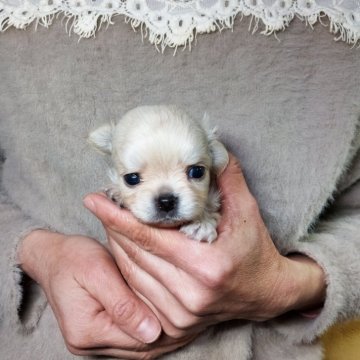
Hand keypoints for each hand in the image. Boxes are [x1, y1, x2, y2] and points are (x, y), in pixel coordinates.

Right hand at [18, 230, 195, 358]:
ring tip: (189, 314)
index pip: (137, 338)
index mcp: (87, 331)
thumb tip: (152, 332)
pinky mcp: (101, 334)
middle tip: (196, 312)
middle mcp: (90, 344)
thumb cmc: (74, 259)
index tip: (190, 306)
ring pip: (141, 346)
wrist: (53, 258)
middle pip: (142, 347)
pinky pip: (134, 339)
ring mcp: (96, 342)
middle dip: (171, 331)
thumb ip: (122, 304)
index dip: (167, 324)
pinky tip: (169, 315)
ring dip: (165, 332)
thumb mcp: (97, 273)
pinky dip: (152, 329)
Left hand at [84, 154, 325, 338]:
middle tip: (100, 206)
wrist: (266, 293)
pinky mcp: (177, 324)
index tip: (93, 200)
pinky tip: (123, 250)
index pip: (149, 237)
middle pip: (135, 256)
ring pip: (132, 275)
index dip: (118, 217)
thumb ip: (228, 177)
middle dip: (113, 228)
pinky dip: (126, 269)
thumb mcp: (247, 210)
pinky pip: (138, 292)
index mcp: (207, 264)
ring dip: (116, 247)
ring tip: (110, 223)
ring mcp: (182, 313)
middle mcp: (191, 293)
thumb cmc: (256, 249)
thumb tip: (213, 147)